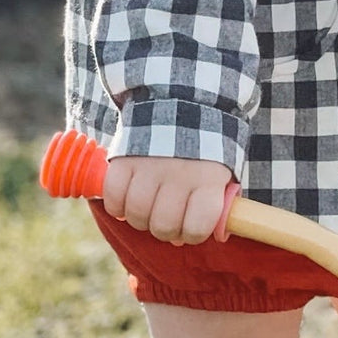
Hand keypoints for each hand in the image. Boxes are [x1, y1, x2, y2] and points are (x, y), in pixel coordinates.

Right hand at [101, 156, 233, 245]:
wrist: (182, 101)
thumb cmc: (206, 148)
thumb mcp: (223, 169)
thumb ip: (218, 201)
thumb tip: (215, 235)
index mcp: (208, 179)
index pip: (197, 227)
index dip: (193, 234)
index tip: (191, 227)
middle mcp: (179, 174)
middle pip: (163, 226)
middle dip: (165, 229)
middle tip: (167, 219)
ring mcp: (149, 166)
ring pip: (137, 215)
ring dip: (140, 219)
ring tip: (147, 208)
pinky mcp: (124, 160)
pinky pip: (113, 198)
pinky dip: (117, 206)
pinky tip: (127, 200)